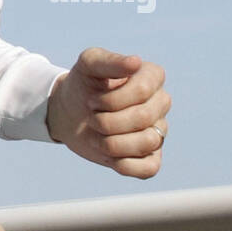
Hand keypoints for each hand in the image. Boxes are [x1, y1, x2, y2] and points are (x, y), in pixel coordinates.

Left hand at [46, 48, 170, 178]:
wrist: (70, 112)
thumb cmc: (83, 84)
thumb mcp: (88, 66)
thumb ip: (109, 61)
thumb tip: (135, 62)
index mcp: (152, 76)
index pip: (143, 90)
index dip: (111, 100)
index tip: (91, 99)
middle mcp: (161, 103)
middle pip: (144, 118)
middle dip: (107, 121)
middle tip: (91, 117)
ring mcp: (158, 131)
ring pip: (148, 143)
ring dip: (112, 142)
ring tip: (97, 134)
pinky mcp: (151, 158)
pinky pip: (149, 169)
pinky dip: (123, 164)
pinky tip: (108, 154)